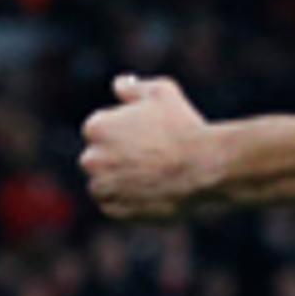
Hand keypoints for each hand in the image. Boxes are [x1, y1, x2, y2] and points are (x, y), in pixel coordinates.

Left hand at [81, 75, 215, 221]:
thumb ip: (133, 88)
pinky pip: (113, 206)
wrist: (202, 167)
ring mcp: (102, 188)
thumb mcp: (161, 92)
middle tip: (149, 158)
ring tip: (150, 176)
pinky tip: (150, 192)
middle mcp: (92, 159)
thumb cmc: (183, 126)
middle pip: (97, 158)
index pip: (98, 129)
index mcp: (96, 127)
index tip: (145, 136)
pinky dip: (127, 201)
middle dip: (116, 157)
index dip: (123, 132)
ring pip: (103, 184)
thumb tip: (119, 84)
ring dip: (119, 181)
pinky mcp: (115, 211)